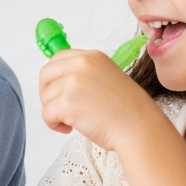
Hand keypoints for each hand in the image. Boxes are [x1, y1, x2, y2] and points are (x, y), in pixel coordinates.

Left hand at [39, 48, 167, 151]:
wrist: (139, 128)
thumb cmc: (127, 110)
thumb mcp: (106, 78)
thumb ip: (84, 74)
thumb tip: (59, 82)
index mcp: (92, 57)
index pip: (57, 59)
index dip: (54, 78)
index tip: (59, 91)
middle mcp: (81, 64)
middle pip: (45, 75)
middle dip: (48, 94)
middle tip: (61, 108)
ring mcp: (72, 82)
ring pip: (45, 98)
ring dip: (55, 112)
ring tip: (75, 121)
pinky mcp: (66, 102)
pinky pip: (46, 114)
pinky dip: (54, 125)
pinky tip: (70, 128)